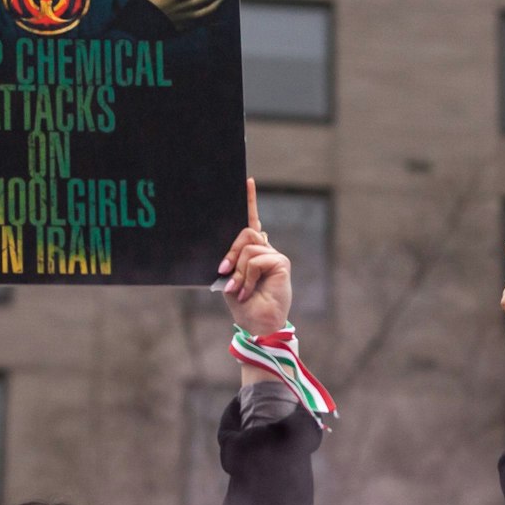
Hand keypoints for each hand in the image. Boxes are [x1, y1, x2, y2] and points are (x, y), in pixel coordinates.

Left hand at [219, 179, 290, 333]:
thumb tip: (237, 246)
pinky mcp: (281, 263)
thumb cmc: (243, 303)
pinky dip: (247, 276)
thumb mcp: (231, 277)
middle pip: (245, 233)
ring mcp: (274, 255)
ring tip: (239, 289)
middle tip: (223, 271)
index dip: (250, 201)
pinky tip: (247, 290)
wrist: (256, 323)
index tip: (247, 181)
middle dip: (231, 252)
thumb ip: (234, 257)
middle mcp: (266, 250)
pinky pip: (255, 259)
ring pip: (248, 247)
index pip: (252, 221)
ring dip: (238, 271)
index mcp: (252, 251)